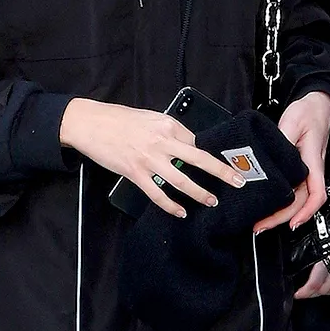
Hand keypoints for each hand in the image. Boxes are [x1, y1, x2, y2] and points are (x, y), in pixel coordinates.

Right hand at [59, 99, 247, 218]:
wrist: (90, 124)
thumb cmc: (118, 119)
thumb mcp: (149, 118)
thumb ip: (168, 132)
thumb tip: (185, 146)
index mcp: (167, 125)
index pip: (195, 142)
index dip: (208, 154)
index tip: (222, 164)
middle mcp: (162, 142)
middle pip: (199, 159)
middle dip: (222, 172)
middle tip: (238, 182)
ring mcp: (149, 160)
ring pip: (182, 181)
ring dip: (200, 193)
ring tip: (211, 201)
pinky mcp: (135, 173)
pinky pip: (157, 194)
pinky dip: (170, 206)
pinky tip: (180, 213)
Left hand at [254, 91, 329, 234]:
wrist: (317, 103)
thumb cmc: (308, 111)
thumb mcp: (292, 121)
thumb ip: (281, 141)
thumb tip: (269, 160)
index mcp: (312, 161)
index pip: (316, 193)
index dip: (306, 211)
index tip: (292, 223)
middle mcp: (311, 170)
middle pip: (301, 202)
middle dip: (282, 218)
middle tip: (260, 227)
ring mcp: (306, 171)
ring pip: (296, 199)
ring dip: (280, 213)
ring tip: (261, 222)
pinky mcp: (299, 169)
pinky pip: (292, 190)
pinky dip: (280, 202)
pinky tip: (267, 206)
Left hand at [293, 237, 329, 299]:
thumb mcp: (312, 231)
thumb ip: (304, 247)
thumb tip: (291, 259)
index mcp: (324, 254)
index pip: (314, 283)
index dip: (304, 292)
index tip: (298, 294)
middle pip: (324, 288)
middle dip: (313, 293)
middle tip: (307, 292)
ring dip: (326, 292)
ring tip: (319, 289)